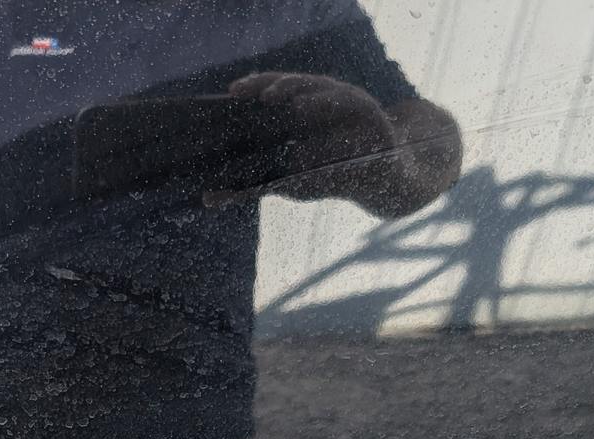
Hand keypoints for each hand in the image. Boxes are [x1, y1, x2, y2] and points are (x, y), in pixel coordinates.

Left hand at [227, 72, 397, 201]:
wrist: (383, 182)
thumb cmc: (332, 176)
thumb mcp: (290, 183)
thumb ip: (253, 187)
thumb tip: (209, 199)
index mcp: (301, 111)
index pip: (273, 92)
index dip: (253, 88)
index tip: (231, 92)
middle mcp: (321, 100)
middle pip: (291, 84)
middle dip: (267, 85)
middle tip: (244, 92)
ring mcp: (345, 102)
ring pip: (317, 87)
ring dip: (293, 88)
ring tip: (271, 96)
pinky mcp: (368, 111)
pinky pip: (346, 102)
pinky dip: (326, 103)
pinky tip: (307, 108)